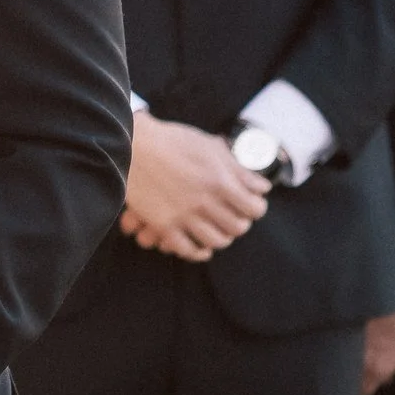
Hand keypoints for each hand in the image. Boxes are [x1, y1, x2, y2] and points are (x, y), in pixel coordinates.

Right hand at [120, 111, 270, 261]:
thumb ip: (238, 170)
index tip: (251, 206)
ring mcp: (183, 215)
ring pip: (216, 241)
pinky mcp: (163, 225)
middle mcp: (205, 201)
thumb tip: (262, 187)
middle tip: (235, 219)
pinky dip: (198, 253)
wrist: (132, 146)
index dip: (256, 209)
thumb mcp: (210, 148)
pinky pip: (187, 249)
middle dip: (240, 224)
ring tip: (218, 232)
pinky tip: (201, 248)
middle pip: (237, 227)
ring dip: (221, 239)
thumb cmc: (173, 141)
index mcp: (220, 181)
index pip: (254, 208)